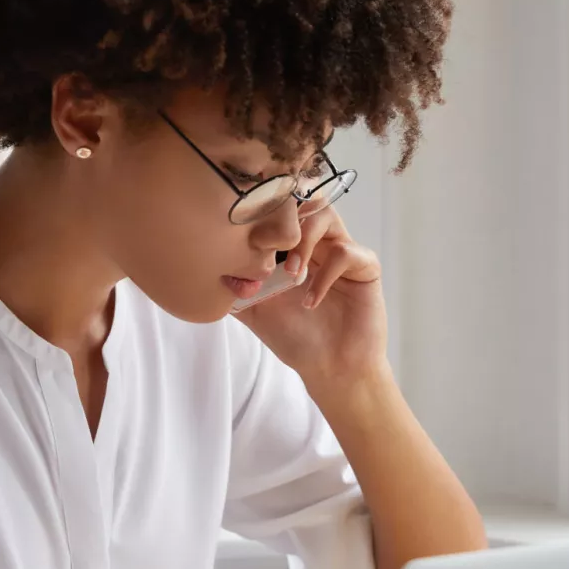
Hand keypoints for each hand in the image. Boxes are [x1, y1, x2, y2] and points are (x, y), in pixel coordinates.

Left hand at [234, 207, 388, 392]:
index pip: (279, 209)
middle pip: (302, 199)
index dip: (262, 212)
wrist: (331, 369)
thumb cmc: (296, 338)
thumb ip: (234, 287)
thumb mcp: (254, 310)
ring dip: (302, 241)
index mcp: (294, 246)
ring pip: (325, 214)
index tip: (243, 237)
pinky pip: (346, 253)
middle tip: (267, 247)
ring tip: (291, 274)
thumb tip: (202, 269)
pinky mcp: (366, 267)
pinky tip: (310, 301)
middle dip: (283, 218)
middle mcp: (320, 242)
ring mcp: (344, 251)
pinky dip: (323, 276)